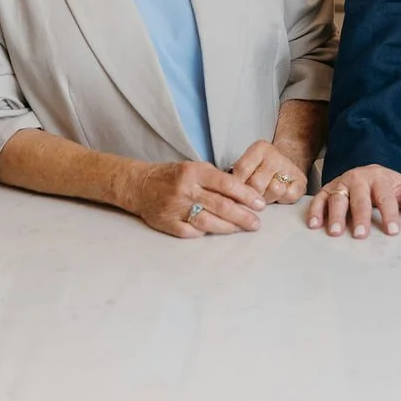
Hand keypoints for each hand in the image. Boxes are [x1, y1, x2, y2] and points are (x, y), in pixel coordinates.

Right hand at [128, 160, 265, 237]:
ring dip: (229, 227)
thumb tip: (244, 193)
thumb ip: (215, 179)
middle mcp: (186, 190)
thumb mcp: (194, 168)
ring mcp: (176, 208)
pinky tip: (217, 232)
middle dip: (243, 216)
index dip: (246, 195)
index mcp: (194, 172)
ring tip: (242, 228)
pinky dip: (206, 232)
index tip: (260, 204)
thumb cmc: (173, 175)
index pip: (227, 184)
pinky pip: (192, 232)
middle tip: (257, 223)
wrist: (140, 186)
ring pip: (209, 222)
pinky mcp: (168, 223)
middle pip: (221, 206)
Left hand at [230, 140, 307, 204]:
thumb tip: (228, 197)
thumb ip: (236, 178)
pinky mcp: (301, 181)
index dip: (236, 186)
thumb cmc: (259, 170)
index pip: (241, 170)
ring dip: (267, 198)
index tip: (234, 191)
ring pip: (274, 190)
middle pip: (257, 184)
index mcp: (260, 148)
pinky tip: (279, 194)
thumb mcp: (246, 167)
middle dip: (252, 195)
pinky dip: (283, 200)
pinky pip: (289, 197)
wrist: (284, 166)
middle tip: (252, 194)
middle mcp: (276, 154)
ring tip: (265, 193)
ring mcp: (290, 167)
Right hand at [306, 165, 400, 238]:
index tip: (392, 231)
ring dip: (335, 215)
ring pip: (337, 198)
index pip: (385, 197)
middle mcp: (359, 179)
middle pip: (360, 198)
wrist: (368, 170)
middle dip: (360, 216)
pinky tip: (314, 224)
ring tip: (335, 232)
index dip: (389, 214)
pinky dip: (315, 210)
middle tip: (361, 235)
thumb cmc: (386, 185)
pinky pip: (319, 199)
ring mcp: (342, 183)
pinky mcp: (328, 189)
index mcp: (380, 179)